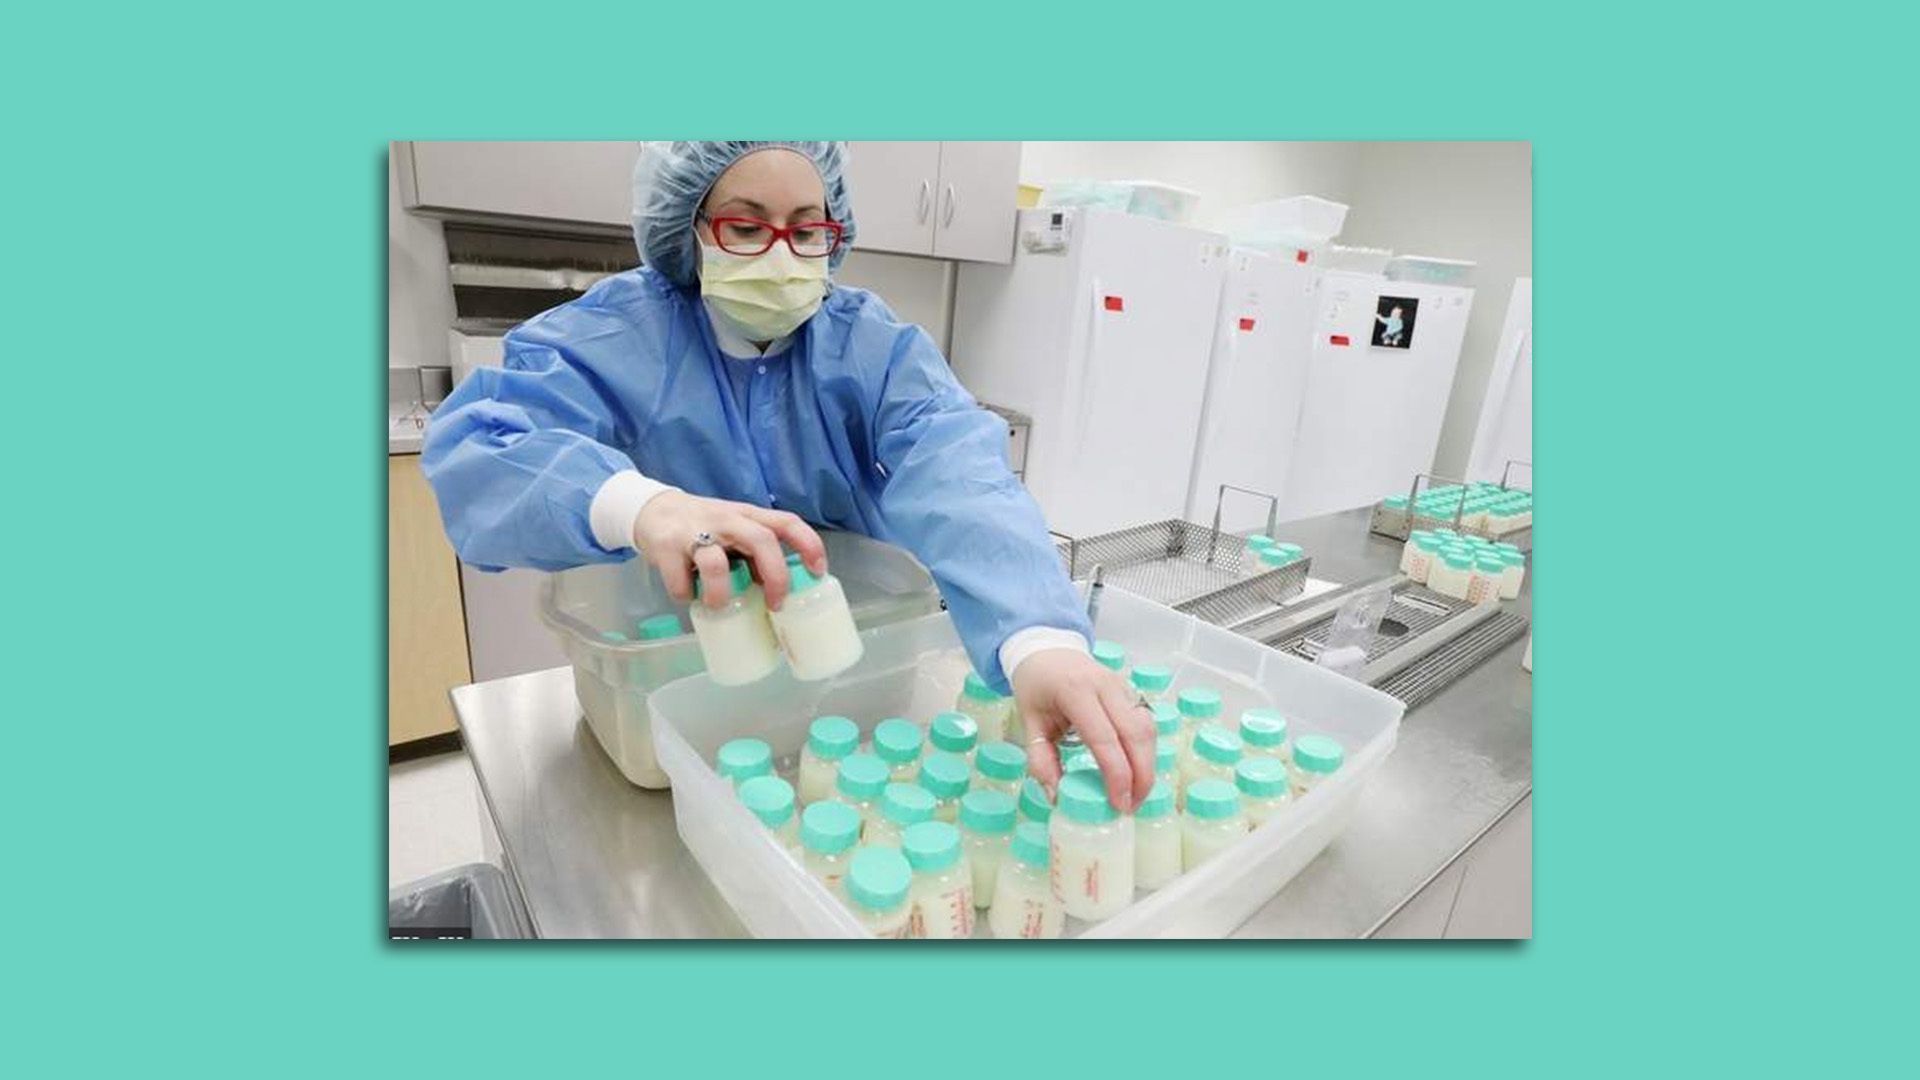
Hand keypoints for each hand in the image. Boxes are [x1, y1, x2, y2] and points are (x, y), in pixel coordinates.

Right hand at [633, 491, 826, 610]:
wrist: (652, 510)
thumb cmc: (704, 527)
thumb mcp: (734, 533)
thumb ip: (753, 556)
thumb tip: (773, 590)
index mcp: (748, 516)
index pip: (786, 521)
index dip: (808, 544)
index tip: (818, 571)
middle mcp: (726, 520)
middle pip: (761, 540)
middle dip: (775, 576)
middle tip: (775, 605)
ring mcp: (694, 531)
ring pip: (716, 563)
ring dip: (722, 593)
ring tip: (719, 605)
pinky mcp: (666, 546)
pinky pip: (680, 579)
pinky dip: (685, 594)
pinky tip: (687, 595)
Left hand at [1011, 649, 1155, 812]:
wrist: (1047, 650)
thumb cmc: (1036, 686)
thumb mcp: (1028, 722)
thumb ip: (1040, 760)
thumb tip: (1056, 797)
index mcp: (1076, 691)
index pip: (1105, 738)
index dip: (1117, 775)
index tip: (1119, 804)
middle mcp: (1105, 685)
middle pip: (1136, 734)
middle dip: (1141, 776)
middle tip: (1132, 806)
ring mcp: (1122, 685)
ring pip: (1148, 729)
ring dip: (1148, 765)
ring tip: (1136, 795)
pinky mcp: (1131, 691)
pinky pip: (1146, 723)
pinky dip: (1147, 751)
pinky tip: (1137, 772)